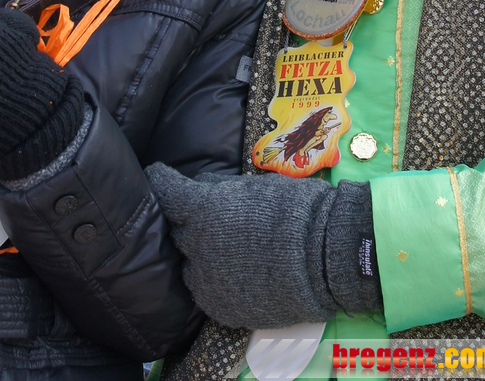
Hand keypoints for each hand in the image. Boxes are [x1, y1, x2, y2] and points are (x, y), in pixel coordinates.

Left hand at [146, 163, 380, 329]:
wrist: (325, 258)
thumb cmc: (294, 211)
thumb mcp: (255, 186)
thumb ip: (220, 188)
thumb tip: (200, 186)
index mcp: (202, 210)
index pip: (165, 191)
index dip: (161, 181)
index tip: (160, 176)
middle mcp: (196, 246)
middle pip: (177, 230)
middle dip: (187, 220)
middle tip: (206, 215)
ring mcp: (206, 281)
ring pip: (189, 264)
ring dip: (199, 253)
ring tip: (223, 248)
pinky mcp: (220, 307)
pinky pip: (206, 290)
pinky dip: (214, 279)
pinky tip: (234, 272)